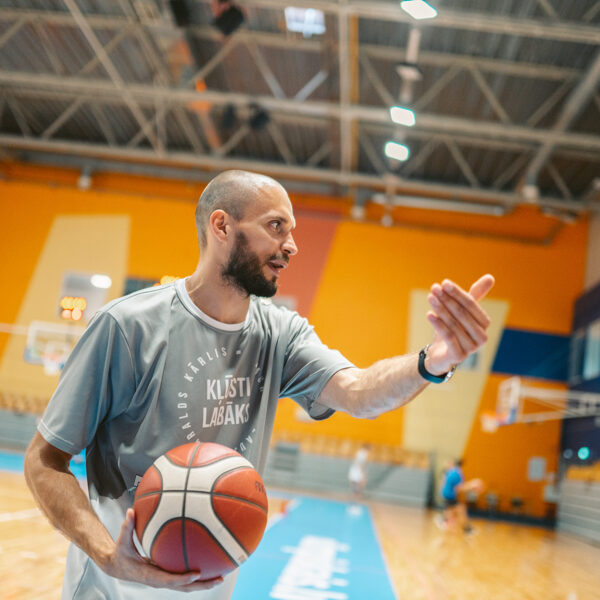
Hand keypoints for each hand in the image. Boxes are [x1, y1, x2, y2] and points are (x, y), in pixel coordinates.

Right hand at [101, 508, 223, 591]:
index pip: (168, 580)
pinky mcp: (166, 575)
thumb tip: (130, 510)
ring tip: (221, 575)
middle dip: (201, 585)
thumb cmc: (120, 553)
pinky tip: (209, 565)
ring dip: (203, 583)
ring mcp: (164, 579)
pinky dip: (197, 575)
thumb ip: (127, 526)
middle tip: (218, 578)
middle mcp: (159, 579)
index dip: (183, 579)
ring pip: (186, 585)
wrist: (116, 567)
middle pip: (183, 587)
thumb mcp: (122, 541)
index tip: (197, 574)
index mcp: (149, 575)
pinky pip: (183, 577)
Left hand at [425, 274, 494, 374]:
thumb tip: (490, 277)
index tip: (444, 283)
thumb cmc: (453, 329)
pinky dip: (438, 324)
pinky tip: (429, 314)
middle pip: (462, 314)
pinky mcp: (459, 356)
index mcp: (484, 323)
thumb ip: (474, 296)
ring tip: (430, 297)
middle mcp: (482, 337)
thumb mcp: (462, 311)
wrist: (440, 354)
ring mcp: (471, 348)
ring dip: (441, 309)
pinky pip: (449, 337)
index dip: (457, 293)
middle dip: (447, 299)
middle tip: (434, 288)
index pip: (471, 304)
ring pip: (454, 324)